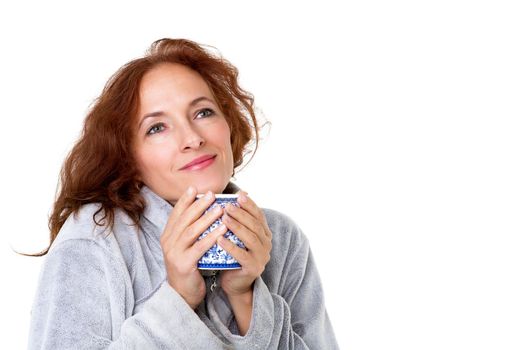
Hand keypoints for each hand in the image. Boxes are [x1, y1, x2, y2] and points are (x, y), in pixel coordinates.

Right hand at [160, 187, 226, 309]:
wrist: (183, 294)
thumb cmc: (188, 267)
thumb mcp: (185, 246)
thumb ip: (189, 230)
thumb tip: (202, 209)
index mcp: (167, 236)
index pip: (176, 214)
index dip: (185, 200)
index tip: (195, 188)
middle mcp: (168, 242)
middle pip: (184, 219)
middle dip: (198, 205)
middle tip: (211, 194)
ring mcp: (174, 253)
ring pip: (191, 231)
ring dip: (206, 218)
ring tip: (220, 209)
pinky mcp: (184, 264)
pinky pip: (199, 248)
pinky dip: (211, 237)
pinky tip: (222, 229)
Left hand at [218, 191, 271, 296]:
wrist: (235, 283)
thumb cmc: (233, 255)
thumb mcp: (238, 235)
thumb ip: (239, 219)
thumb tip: (238, 193)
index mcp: (264, 233)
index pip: (259, 215)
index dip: (249, 205)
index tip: (238, 196)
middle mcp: (266, 243)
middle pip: (254, 225)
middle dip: (241, 214)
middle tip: (226, 206)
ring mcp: (262, 256)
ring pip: (250, 238)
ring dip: (237, 227)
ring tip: (223, 218)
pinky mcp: (254, 268)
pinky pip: (242, 255)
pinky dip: (230, 246)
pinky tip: (219, 238)